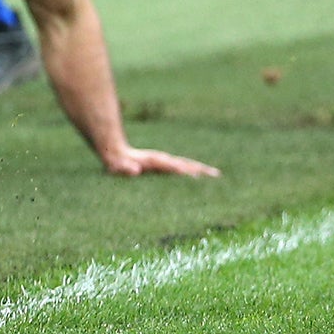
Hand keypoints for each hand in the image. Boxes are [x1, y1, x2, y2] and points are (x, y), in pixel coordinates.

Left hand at [100, 145, 219, 177]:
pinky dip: (194, 174)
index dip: (187, 172)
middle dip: (202, 171)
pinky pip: (182, 171)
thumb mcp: (117, 167)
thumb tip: (134, 170)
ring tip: (216, 177)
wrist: (115, 152)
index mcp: (156, 162)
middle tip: (218, 176)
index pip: (175, 167)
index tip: (200, 178)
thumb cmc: (116, 164)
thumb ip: (124, 168)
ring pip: (187, 166)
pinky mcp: (164, 167)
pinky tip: (200, 181)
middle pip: (186, 165)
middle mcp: (164, 161)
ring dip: (201, 171)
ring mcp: (165, 163)